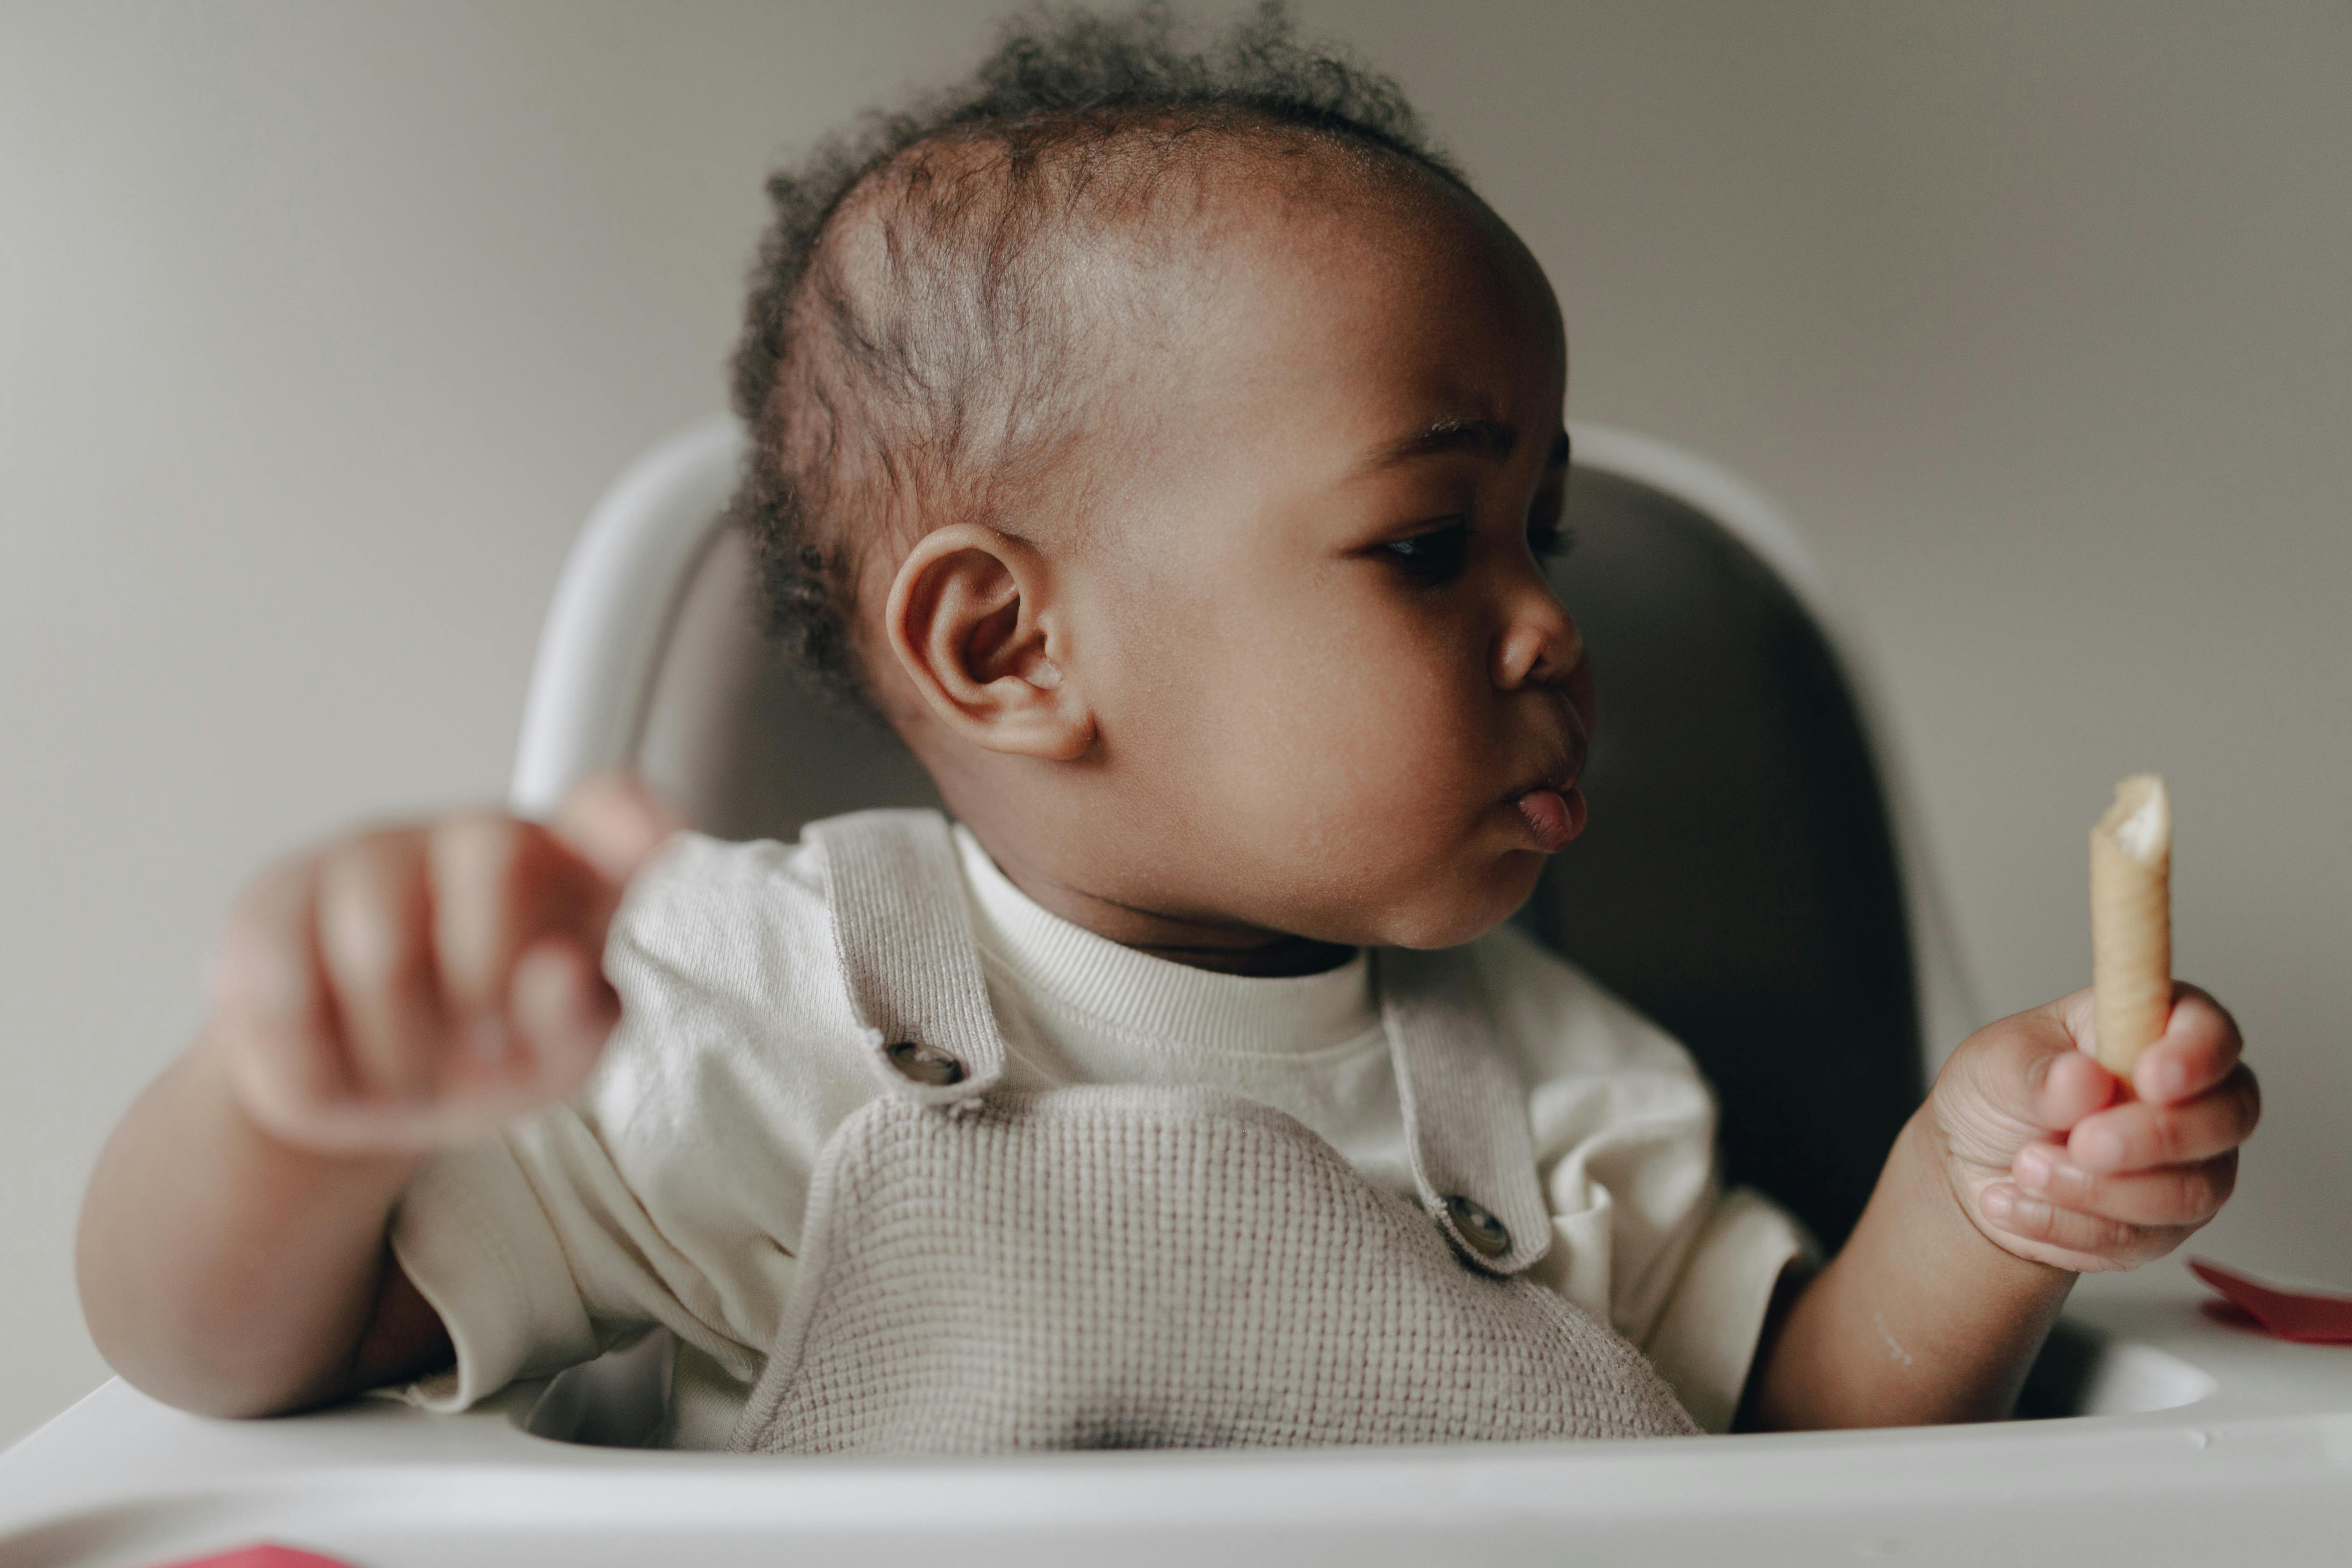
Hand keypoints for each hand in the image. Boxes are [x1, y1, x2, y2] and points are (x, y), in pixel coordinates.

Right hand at [206, 775, 678, 1155]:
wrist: (357, 1090)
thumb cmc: (486, 1055)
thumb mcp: (552, 1061)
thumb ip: (579, 1021)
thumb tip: (560, 970)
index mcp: (570, 871)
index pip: (608, 807)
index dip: (628, 817)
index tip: (651, 842)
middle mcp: (475, 839)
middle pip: (495, 855)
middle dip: (487, 979)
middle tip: (482, 1046)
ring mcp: (370, 855)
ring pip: (381, 949)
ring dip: (401, 1055)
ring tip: (410, 1077)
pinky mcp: (274, 901)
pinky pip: (287, 993)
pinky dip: (320, 1071)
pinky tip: (339, 1074)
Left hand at [1927, 984, 2258, 1272]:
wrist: (1969, 1166)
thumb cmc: (1999, 1094)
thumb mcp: (1995, 1063)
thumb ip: (2037, 1072)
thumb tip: (2082, 1079)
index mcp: (2154, 1028)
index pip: (2209, 1031)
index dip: (2195, 1054)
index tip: (2150, 1076)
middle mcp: (2191, 1098)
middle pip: (2225, 1119)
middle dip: (2152, 1137)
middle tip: (2083, 1143)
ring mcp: (2189, 1166)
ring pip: (2189, 1191)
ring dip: (2099, 1189)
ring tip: (2024, 1170)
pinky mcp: (2164, 1226)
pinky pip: (2139, 1238)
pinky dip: (2069, 1225)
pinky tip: (2015, 1204)